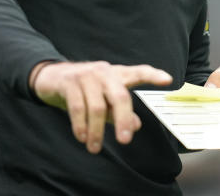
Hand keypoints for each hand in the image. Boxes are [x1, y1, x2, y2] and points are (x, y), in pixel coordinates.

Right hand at [30, 61, 172, 153]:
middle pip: (120, 96)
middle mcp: (104, 72)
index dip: (153, 75)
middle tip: (125, 141)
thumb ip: (120, 111)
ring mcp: (86, 75)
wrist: (51, 77)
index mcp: (117, 75)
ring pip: (97, 106)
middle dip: (123, 120)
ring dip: (97, 131)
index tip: (168, 80)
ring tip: (94, 148)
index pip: (138, 72)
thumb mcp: (104, 99)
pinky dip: (81, 125)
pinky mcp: (69, 82)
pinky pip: (78, 107)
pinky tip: (82, 137)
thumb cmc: (84, 89)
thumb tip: (137, 125)